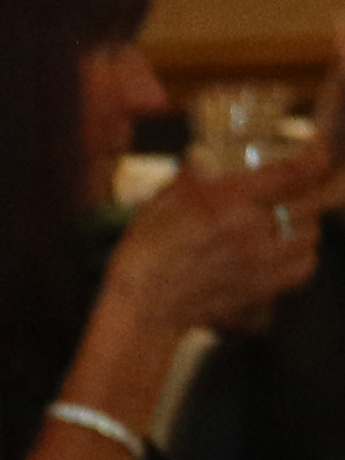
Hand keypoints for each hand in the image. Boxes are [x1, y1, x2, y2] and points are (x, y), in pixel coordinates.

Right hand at [102, 147, 344, 335]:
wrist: (142, 309)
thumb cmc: (145, 255)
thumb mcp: (161, 203)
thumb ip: (189, 179)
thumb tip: (200, 159)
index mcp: (229, 201)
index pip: (295, 172)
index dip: (315, 156)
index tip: (317, 150)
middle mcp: (252, 231)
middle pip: (312, 202)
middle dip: (312, 188)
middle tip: (304, 184)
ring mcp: (259, 263)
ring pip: (311, 235)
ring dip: (309, 222)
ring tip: (295, 218)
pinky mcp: (259, 289)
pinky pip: (303, 268)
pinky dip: (304, 256)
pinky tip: (290, 250)